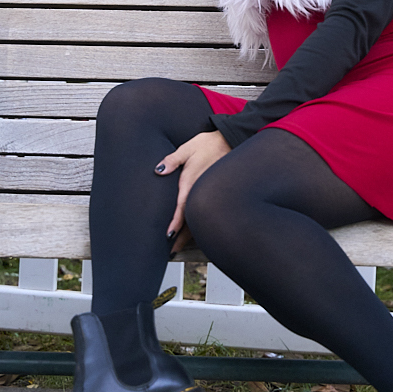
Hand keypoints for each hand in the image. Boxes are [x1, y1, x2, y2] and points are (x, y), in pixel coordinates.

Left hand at [155, 130, 230, 252]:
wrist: (233, 140)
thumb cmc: (210, 144)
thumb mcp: (188, 148)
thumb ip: (172, 160)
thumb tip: (158, 170)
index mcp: (192, 183)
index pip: (182, 209)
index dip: (175, 224)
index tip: (168, 236)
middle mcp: (203, 193)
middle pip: (192, 221)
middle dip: (182, 238)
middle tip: (172, 251)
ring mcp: (212, 195)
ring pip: (202, 220)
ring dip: (192, 234)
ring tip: (182, 246)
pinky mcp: (219, 195)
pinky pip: (210, 212)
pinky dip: (203, 224)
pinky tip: (199, 231)